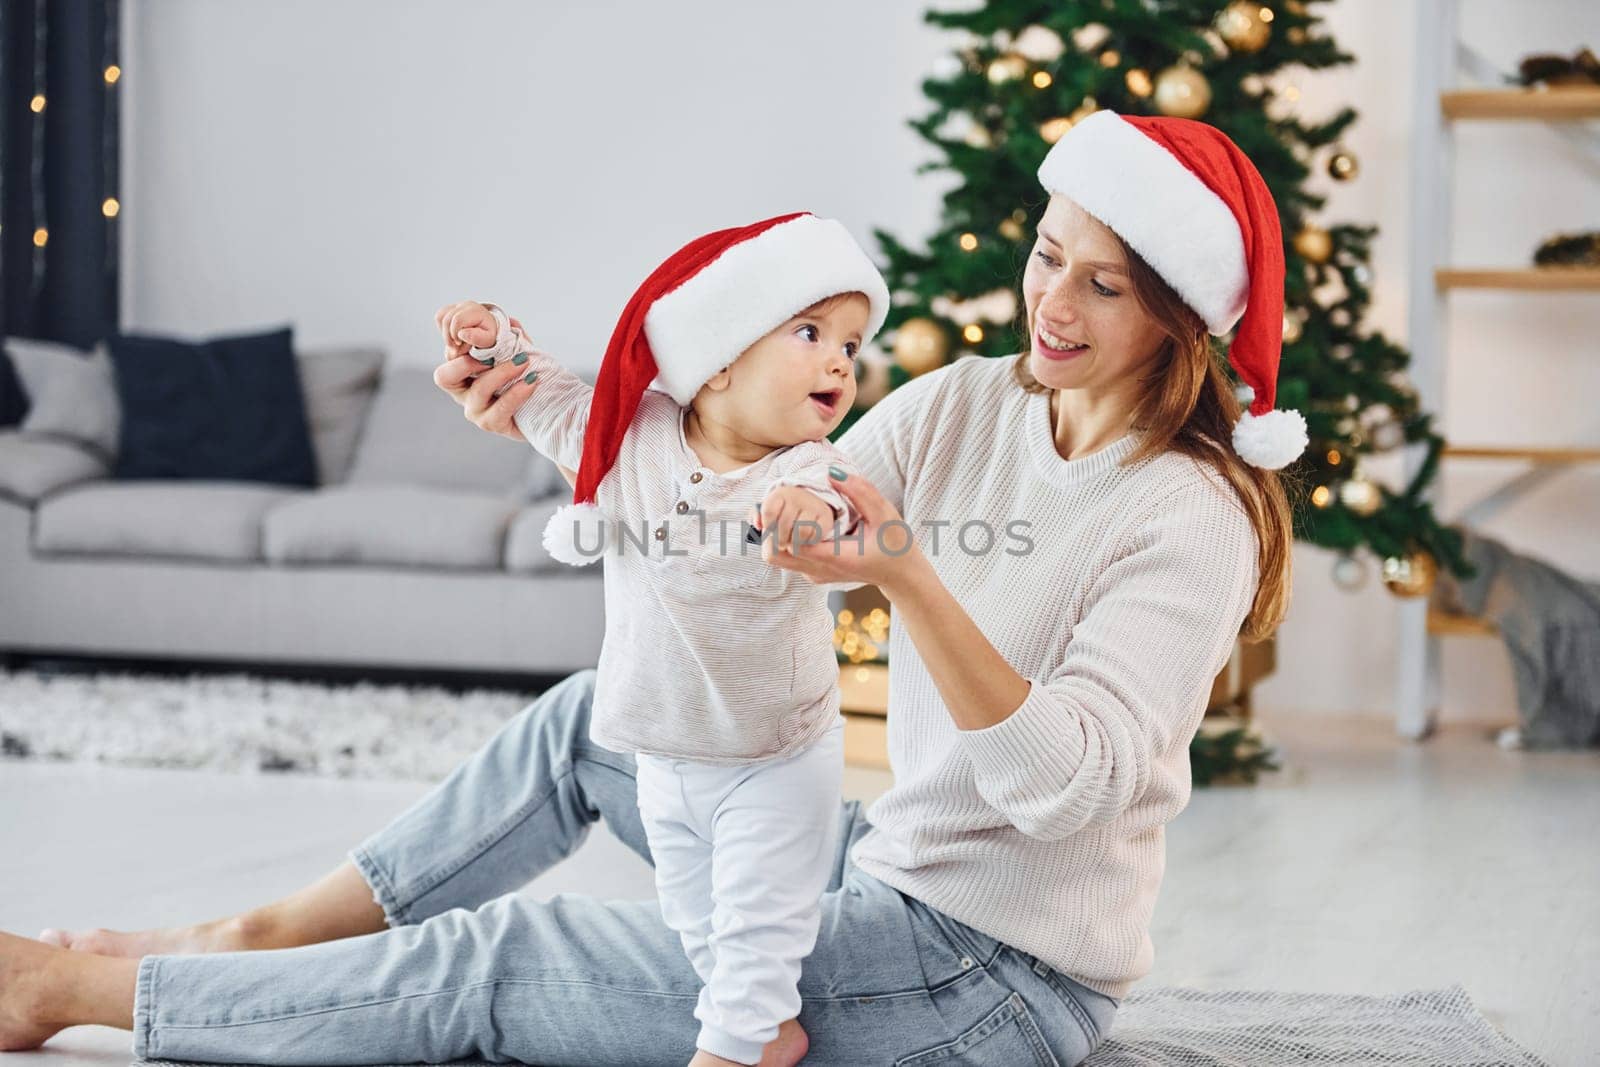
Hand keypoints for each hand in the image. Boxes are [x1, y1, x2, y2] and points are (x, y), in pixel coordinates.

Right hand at [431, 301, 539, 441]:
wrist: (547, 410)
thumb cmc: (524, 378)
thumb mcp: (515, 353)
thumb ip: (509, 337)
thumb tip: (509, 321)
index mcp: (462, 370)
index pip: (447, 352)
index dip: (456, 340)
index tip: (478, 331)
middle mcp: (462, 391)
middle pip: (444, 377)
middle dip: (464, 363)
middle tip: (490, 354)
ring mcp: (475, 409)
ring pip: (478, 391)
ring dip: (502, 373)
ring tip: (523, 361)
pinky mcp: (492, 424)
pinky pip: (501, 408)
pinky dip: (517, 392)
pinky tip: (532, 380)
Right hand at [434, 300, 499, 353]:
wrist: (489, 329)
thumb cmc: (487, 335)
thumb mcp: (488, 340)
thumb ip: (477, 339)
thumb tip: (461, 334)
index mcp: (475, 311)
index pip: (457, 320)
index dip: (454, 334)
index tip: (459, 344)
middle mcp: (466, 305)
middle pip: (446, 320)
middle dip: (448, 336)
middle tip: (455, 346)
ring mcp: (458, 305)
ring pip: (440, 317)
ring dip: (444, 332)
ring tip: (454, 340)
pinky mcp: (451, 308)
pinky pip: (439, 317)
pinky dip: (443, 328)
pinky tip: (452, 334)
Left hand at [761, 470, 929, 596]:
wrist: (900, 574)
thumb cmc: (896, 542)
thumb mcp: (884, 513)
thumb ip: (861, 492)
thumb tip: (831, 472)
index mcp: (836, 557)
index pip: (793, 544)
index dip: (783, 522)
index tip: (788, 502)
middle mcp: (819, 570)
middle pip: (776, 554)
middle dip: (772, 528)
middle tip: (778, 504)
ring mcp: (815, 574)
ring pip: (779, 558)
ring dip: (776, 533)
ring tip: (786, 510)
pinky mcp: (813, 573)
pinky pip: (789, 558)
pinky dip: (785, 540)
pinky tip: (797, 521)